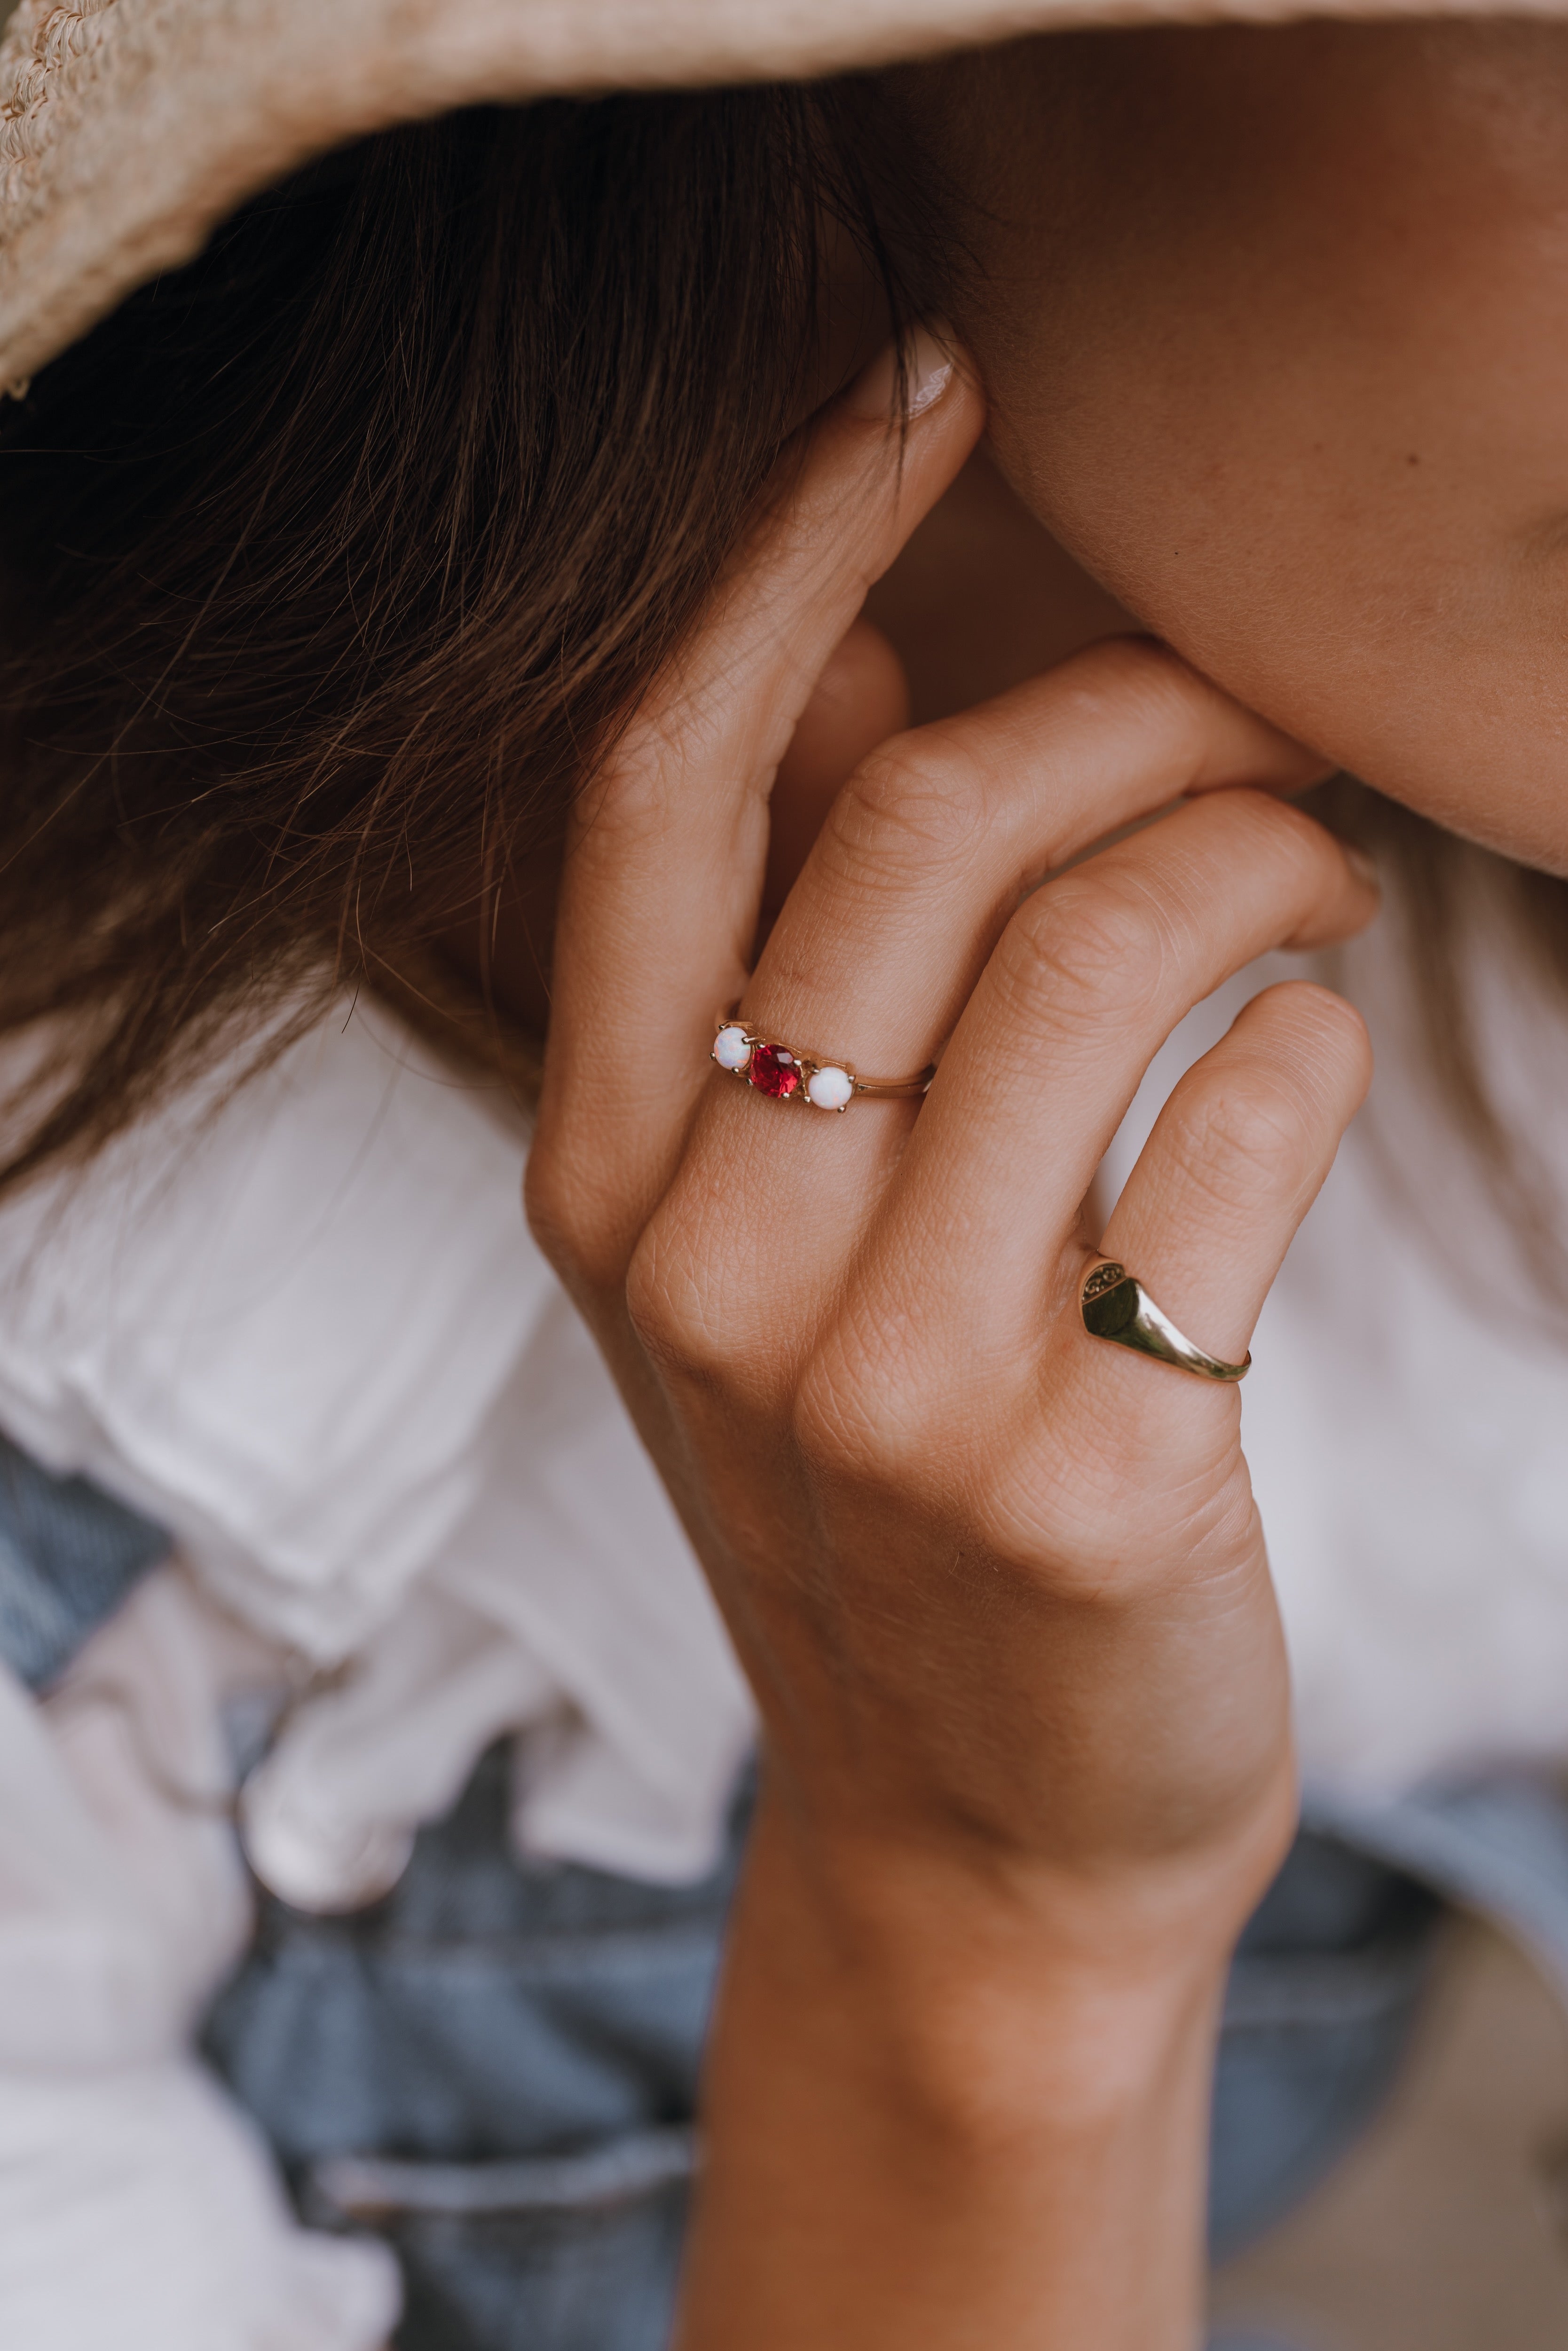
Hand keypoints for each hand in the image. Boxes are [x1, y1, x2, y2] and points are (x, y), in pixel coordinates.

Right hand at [526, 342, 1374, 2347]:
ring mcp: (892, 1389)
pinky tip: (1309, 1059)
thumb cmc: (882, 1494)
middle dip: (1125, 703)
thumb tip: (863, 639)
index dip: (789, 544)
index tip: (919, 390)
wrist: (979, 1833)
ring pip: (1094, 949)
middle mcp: (712, 1269)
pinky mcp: (1092, 1479)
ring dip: (1252, 847)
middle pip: (911, 821)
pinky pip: (1246, 1126)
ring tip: (1318, 870)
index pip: (659, 784)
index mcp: (606, 1182)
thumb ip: (778, 964)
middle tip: (1253, 711)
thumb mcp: (757, 1249)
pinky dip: (1314, 1040)